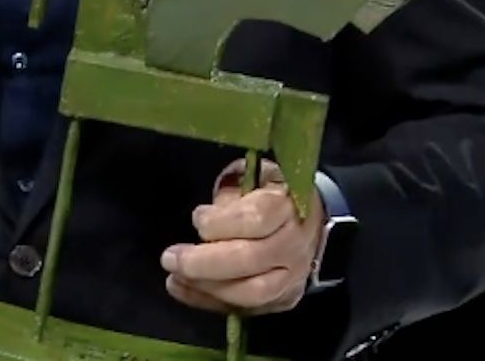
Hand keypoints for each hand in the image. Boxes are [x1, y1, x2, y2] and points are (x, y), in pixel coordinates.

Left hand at [161, 158, 326, 315]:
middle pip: (249, 260)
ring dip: (206, 288)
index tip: (198, 217)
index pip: (255, 220)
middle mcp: (294, 246)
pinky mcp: (285, 300)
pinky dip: (211, 302)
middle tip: (170, 258)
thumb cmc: (275, 193)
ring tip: (174, 278)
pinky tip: (185, 290)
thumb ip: (232, 190)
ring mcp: (293, 277)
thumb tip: (208, 214)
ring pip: (251, 293)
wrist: (315, 222)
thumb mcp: (256, 175)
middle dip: (203, 262)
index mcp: (288, 207)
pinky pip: (247, 309)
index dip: (220, 223)